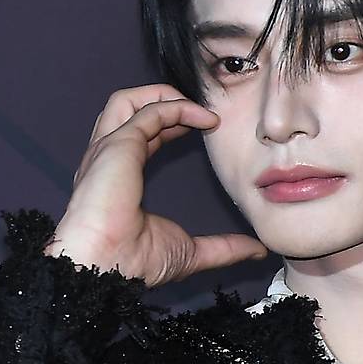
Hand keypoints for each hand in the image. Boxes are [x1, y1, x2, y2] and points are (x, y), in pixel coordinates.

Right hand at [43, 84, 267, 285]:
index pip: (140, 135)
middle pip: (128, 109)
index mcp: (116, 177)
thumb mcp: (190, 252)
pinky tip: (206, 119)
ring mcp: (108, 150)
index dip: (171, 124)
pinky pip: (149, 112)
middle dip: (166, 102)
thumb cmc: (134, 263)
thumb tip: (256, 250)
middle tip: (204, 112)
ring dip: (164, 94)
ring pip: (127, 100)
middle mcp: (107, 159)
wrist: (107, 269)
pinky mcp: (117, 145)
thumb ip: (223, 247)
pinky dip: (178, 107)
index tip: (203, 126)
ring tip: (200, 106)